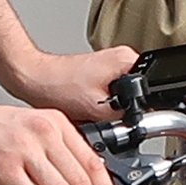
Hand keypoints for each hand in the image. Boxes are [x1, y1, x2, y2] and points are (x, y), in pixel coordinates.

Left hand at [0, 42, 136, 125]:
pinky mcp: (99, 73)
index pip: (150, 91)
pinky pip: (110, 95)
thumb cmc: (56, 85)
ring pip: (123, 98)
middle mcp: (122, 58)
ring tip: (90, 107)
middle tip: (100, 112)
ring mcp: (110, 65)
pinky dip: (100, 104)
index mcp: (127, 60)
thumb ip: (123, 117)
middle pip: (137, 95)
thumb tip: (135, 126)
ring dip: (110, 109)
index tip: (121, 118)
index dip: (139, 112)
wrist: (34, 79)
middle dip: (122, 111)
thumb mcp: (97, 108)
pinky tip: (86, 106)